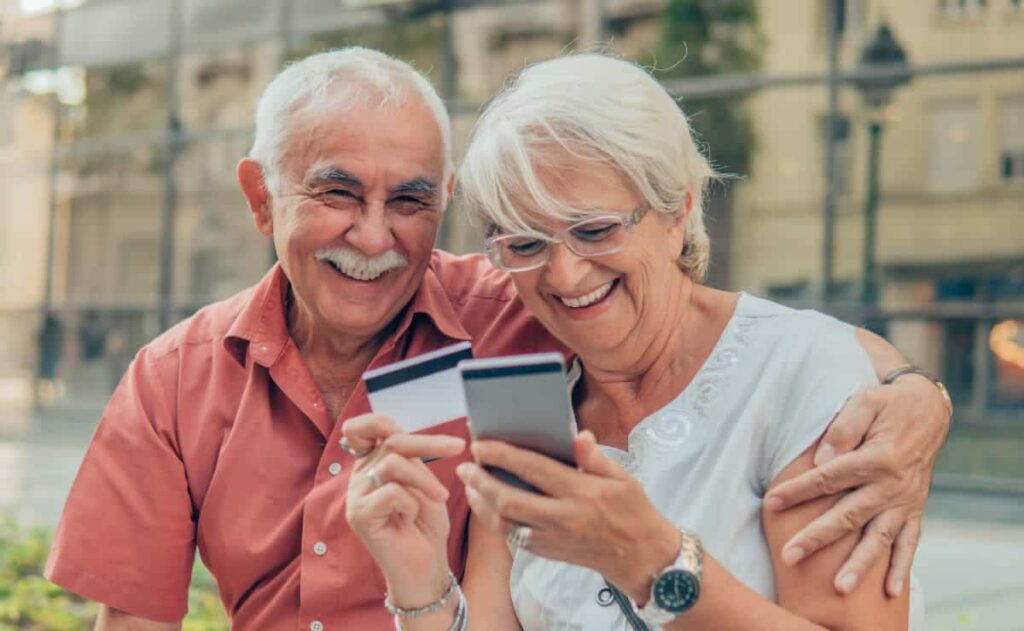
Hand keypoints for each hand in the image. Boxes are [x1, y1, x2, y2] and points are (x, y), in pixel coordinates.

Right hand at [343, 414, 465, 595]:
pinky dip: (411, 503)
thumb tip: (405, 429)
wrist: (426, 568)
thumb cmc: (426, 525)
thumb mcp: (422, 481)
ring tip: (439, 497)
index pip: (360, 429)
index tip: (407, 427)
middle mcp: (358, 478)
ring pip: (393, 464)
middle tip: (458, 447)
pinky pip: (392, 492)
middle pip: (389, 441)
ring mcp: (356, 498)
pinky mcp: (360, 517)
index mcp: (369, 465)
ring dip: (424, 479)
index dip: (379, 420)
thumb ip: (410, 456)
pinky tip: (411, 519)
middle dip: (429, 443)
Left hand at [456, 431, 678, 602]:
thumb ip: (594, 457)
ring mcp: (554, 538)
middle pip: (511, 500)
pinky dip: (497, 522)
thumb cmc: (633, 512)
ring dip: (483, 504)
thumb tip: (578, 434)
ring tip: (469, 486)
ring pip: (507, 524)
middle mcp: (564, 517)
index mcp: (581, 492)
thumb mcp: (622, 478)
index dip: (503, 455)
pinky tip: (487, 507)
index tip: (481, 445)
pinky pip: (515, 538)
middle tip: (465, 467)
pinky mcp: (549, 553)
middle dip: (483, 482)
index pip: (534, 469)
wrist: (642, 558)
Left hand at [764, 375, 949, 596]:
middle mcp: (892, 485)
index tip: (771, 502)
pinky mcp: (914, 510)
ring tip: (840, 587)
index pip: (829, 478)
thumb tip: (822, 459)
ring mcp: (905, 501)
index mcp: (877, 457)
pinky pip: (910, 543)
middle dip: (818, 538)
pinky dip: (902, 567)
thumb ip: (843, 430)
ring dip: (860, 564)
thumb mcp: (864, 402)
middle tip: (790, 556)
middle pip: (849, 515)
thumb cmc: (887, 404)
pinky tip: (892, 592)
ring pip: (879, 538)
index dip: (799, 490)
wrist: (929, 410)